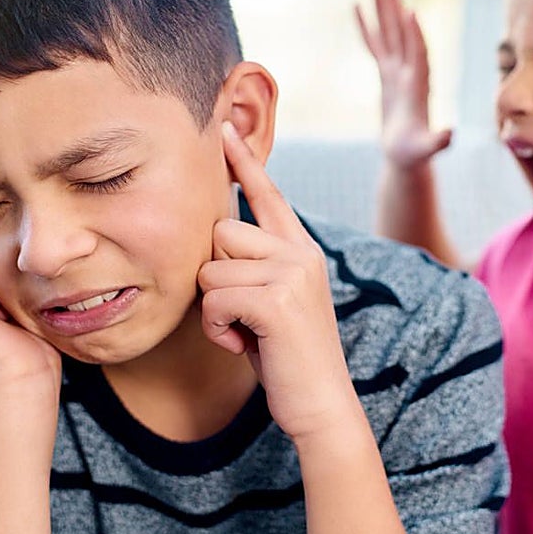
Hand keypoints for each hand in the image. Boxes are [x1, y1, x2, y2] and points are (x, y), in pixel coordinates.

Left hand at [198, 123, 356, 440]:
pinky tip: (243, 345)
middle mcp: (300, 252)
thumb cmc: (288, 358)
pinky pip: (213, 298)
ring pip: (210, 268)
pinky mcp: (276, 300)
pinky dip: (216, 329)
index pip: (268, 195)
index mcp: (301, 250)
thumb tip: (216, 243)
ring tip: (244, 333)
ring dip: (214, 309)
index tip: (225, 127)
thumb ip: (255, 269)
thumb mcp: (274, 303)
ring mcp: (291, 273)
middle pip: (220, 233)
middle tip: (241, 315)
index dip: (245, 161)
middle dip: (215, 277)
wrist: (321, 406)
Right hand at [355, 0, 451, 167]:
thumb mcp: (426, 149)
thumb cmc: (415, 155)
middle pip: (403, 34)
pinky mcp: (386, 76)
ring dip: (385, 9)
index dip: (415, 34)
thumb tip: (451, 135)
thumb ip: (439, 141)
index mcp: (420, 85)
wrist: (407, 157)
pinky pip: (375, 46)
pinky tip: (358, 8)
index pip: (418, 54)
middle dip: (396, 9)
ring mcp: (398, 72)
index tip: (410, 11)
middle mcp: (411, 73)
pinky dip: (367, 27)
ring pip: (390, 34)